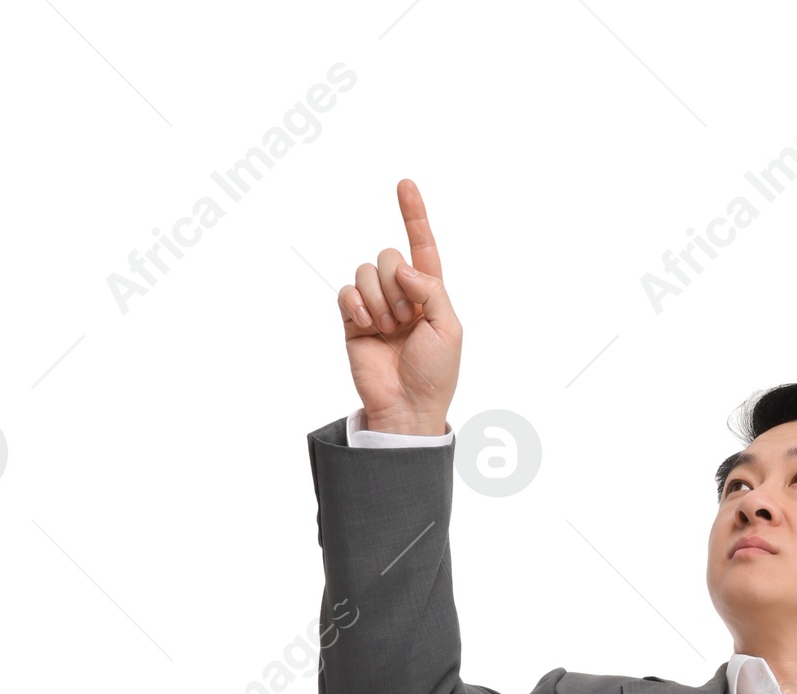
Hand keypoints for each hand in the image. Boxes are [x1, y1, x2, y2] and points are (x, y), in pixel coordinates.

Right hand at [337, 177, 461, 434]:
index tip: (405, 183)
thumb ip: (431, 288)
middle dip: (396, 285)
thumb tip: (402, 266)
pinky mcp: (354, 320)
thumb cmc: (435, 373)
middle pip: (388, 255)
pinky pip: (347, 291)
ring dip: (379, 300)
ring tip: (389, 330)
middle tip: (407, 320)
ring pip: (366, 271)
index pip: (422, 246)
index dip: (414, 215)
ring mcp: (376, 306)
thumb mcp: (449, 328)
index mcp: (429, 293)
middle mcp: (401, 294)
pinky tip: (367, 326)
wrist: (408, 406)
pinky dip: (357, 305)